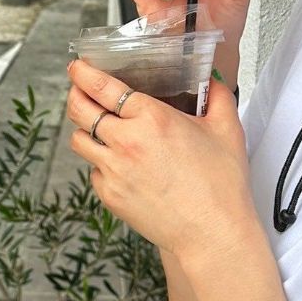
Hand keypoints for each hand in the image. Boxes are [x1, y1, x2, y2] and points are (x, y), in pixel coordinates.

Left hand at [66, 58, 258, 273]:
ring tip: (97, 126)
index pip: (102, 87)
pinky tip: (119, 163)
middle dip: (74, 94)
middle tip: (77, 89)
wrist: (213, 233)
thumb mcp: (227, 130)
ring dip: (84, 129)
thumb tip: (212, 81)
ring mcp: (113, 171)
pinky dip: (101, 163)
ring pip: (80, 141)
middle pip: (80, 110)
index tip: (78, 66)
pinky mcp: (110, 196)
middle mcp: (126, 141)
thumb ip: (218, 97)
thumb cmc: (222, 184)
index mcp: (151, 118)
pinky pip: (93, 171)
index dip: (83, 73)